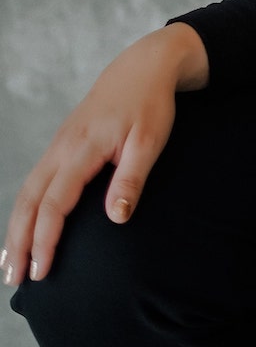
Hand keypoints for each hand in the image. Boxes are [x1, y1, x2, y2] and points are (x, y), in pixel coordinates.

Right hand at [2, 23, 207, 287]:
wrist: (143, 66)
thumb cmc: (150, 104)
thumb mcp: (150, 139)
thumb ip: (132, 177)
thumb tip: (117, 218)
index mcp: (83, 147)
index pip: (55, 202)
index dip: (45, 239)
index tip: (41, 272)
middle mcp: (62, 147)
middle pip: (30, 200)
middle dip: (18, 241)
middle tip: (14, 280)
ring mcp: (58, 144)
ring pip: (27, 190)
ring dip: (15, 228)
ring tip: (9, 263)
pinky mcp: (61, 144)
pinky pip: (34, 181)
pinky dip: (24, 208)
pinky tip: (23, 228)